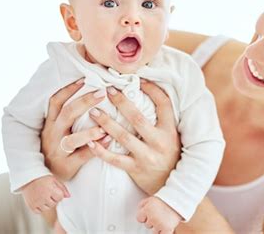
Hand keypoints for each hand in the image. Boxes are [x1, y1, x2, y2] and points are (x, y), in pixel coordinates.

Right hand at [21, 175, 69, 213]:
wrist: (27, 178)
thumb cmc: (42, 177)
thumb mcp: (54, 180)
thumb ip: (62, 188)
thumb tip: (69, 196)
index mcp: (50, 189)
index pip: (60, 197)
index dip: (58, 194)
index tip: (54, 189)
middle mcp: (43, 197)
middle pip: (54, 203)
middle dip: (53, 199)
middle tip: (48, 192)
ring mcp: (37, 202)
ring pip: (47, 208)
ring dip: (47, 204)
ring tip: (43, 196)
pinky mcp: (31, 206)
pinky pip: (38, 211)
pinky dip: (40, 208)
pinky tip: (39, 200)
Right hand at [41, 78, 111, 180]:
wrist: (47, 176)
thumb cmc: (58, 148)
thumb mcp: (57, 130)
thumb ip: (69, 115)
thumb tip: (90, 94)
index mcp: (51, 123)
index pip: (56, 102)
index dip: (68, 90)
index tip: (84, 79)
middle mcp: (53, 135)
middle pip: (67, 114)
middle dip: (84, 102)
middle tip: (102, 93)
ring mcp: (59, 151)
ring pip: (72, 139)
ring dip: (89, 131)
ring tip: (105, 124)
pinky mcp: (67, 165)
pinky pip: (82, 156)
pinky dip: (96, 148)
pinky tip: (109, 140)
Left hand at [88, 80, 180, 194]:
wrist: (171, 183)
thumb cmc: (169, 154)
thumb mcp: (172, 135)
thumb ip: (162, 119)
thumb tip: (148, 92)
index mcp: (170, 130)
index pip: (163, 104)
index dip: (152, 89)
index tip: (138, 79)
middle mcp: (159, 142)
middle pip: (138, 118)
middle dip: (121, 102)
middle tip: (108, 90)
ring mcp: (147, 156)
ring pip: (123, 137)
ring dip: (106, 123)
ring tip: (93, 111)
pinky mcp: (136, 169)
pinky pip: (115, 159)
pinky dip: (102, 151)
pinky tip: (91, 142)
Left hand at [137, 196, 181, 233]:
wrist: (178, 199)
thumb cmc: (165, 199)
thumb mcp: (150, 199)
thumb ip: (142, 205)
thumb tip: (139, 212)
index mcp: (147, 209)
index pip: (139, 218)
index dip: (145, 216)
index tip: (150, 213)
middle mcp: (152, 217)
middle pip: (147, 225)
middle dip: (152, 221)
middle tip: (159, 214)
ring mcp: (160, 224)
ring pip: (154, 231)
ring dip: (159, 227)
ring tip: (164, 218)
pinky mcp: (167, 228)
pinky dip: (164, 233)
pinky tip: (165, 229)